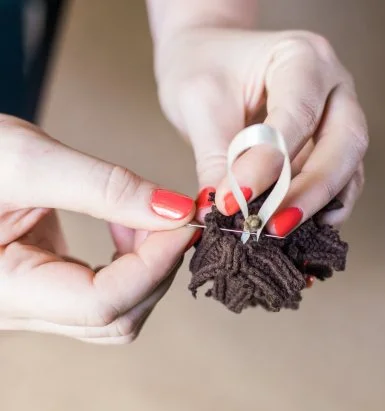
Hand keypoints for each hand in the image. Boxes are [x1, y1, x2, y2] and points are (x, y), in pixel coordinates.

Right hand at [0, 115, 196, 343]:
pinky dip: (130, 263)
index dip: (154, 264)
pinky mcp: (44, 287)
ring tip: (137, 214)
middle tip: (169, 213)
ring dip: (145, 266)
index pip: (102, 304)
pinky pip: (103, 294)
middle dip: (156, 266)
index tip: (185, 220)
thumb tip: (176, 211)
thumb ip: (104, 187)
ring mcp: (31, 304)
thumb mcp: (25, 158)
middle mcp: (14, 311)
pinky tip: (124, 224)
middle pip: (116, 318)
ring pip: (115, 313)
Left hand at [153, 29, 367, 234]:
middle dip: (312, 189)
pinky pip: (341, 182)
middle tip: (272, 224)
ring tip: (280, 231)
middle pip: (346, 141)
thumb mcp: (199, 102)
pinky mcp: (331, 147)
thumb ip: (217, 156)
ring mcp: (338, 116)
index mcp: (303, 56)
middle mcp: (333, 85)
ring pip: (350, 167)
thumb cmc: (203, 67)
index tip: (234, 200)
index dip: (269, 162)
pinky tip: (296, 229)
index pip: (297, 114)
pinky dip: (322, 208)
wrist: (208, 59)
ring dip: (320, 204)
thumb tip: (225, 213)